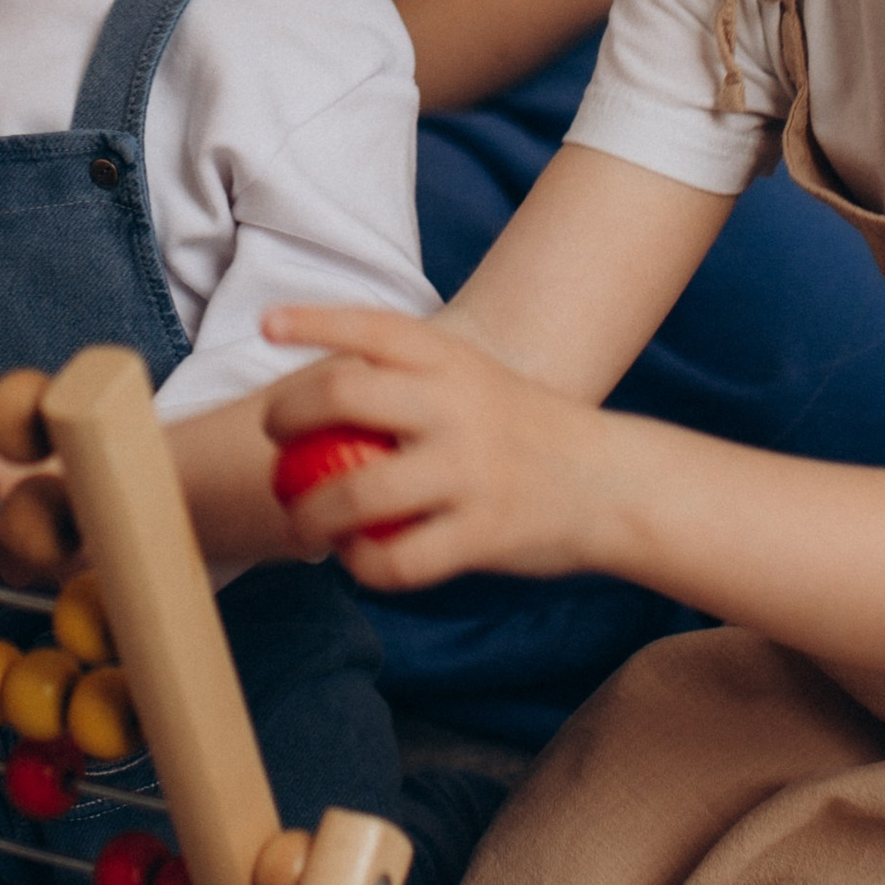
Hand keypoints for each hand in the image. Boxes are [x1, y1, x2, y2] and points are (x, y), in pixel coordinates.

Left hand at [259, 302, 621, 588]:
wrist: (614, 483)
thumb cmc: (529, 431)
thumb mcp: (478, 383)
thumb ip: (416, 382)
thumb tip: (325, 391)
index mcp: (455, 361)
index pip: (373, 326)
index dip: (315, 320)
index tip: (269, 325)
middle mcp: (459, 405)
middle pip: (344, 395)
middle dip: (287, 417)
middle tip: (273, 441)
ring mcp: (471, 469)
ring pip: (357, 492)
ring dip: (309, 514)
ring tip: (300, 524)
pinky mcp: (482, 532)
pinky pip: (398, 559)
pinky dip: (364, 564)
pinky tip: (359, 559)